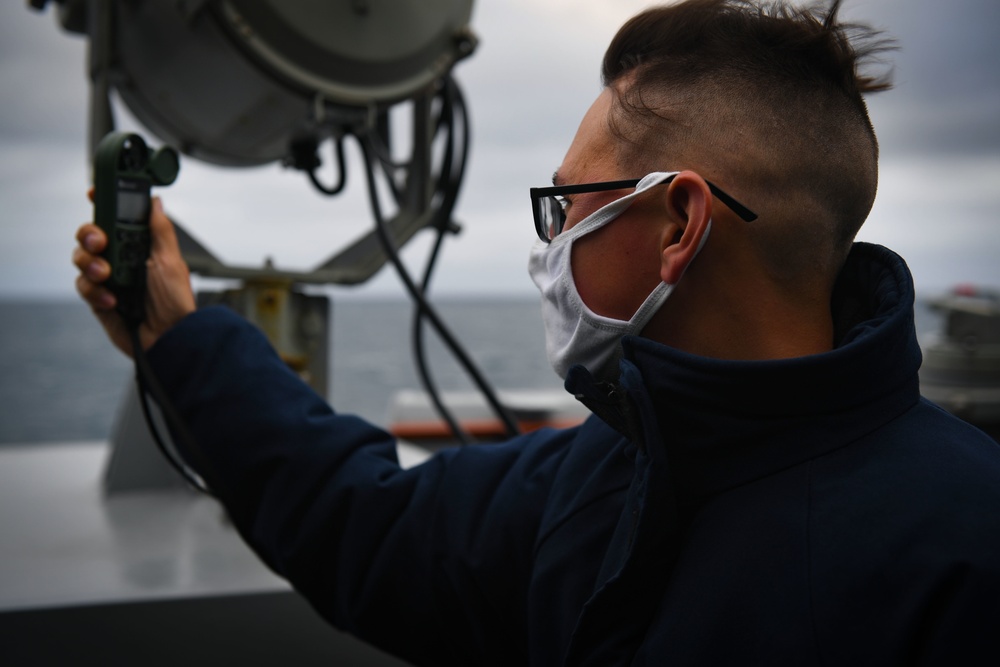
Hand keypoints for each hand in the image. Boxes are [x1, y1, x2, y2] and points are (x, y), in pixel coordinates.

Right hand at [73, 193, 195, 356]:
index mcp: (139, 247)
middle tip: (100, 242)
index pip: (115, 219)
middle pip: (90, 236)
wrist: (170, 337)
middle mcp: (121, 260)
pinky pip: (83, 287)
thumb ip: (160, 231)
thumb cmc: (175, 302)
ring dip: (91, 264)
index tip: (94, 192)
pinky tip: (113, 300)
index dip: (103, 204)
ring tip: (107, 275)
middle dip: (90, 235)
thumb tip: (156, 202)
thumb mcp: (171, 260)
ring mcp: (108, 279)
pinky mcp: (98, 300)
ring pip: (81, 259)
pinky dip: (96, 291)